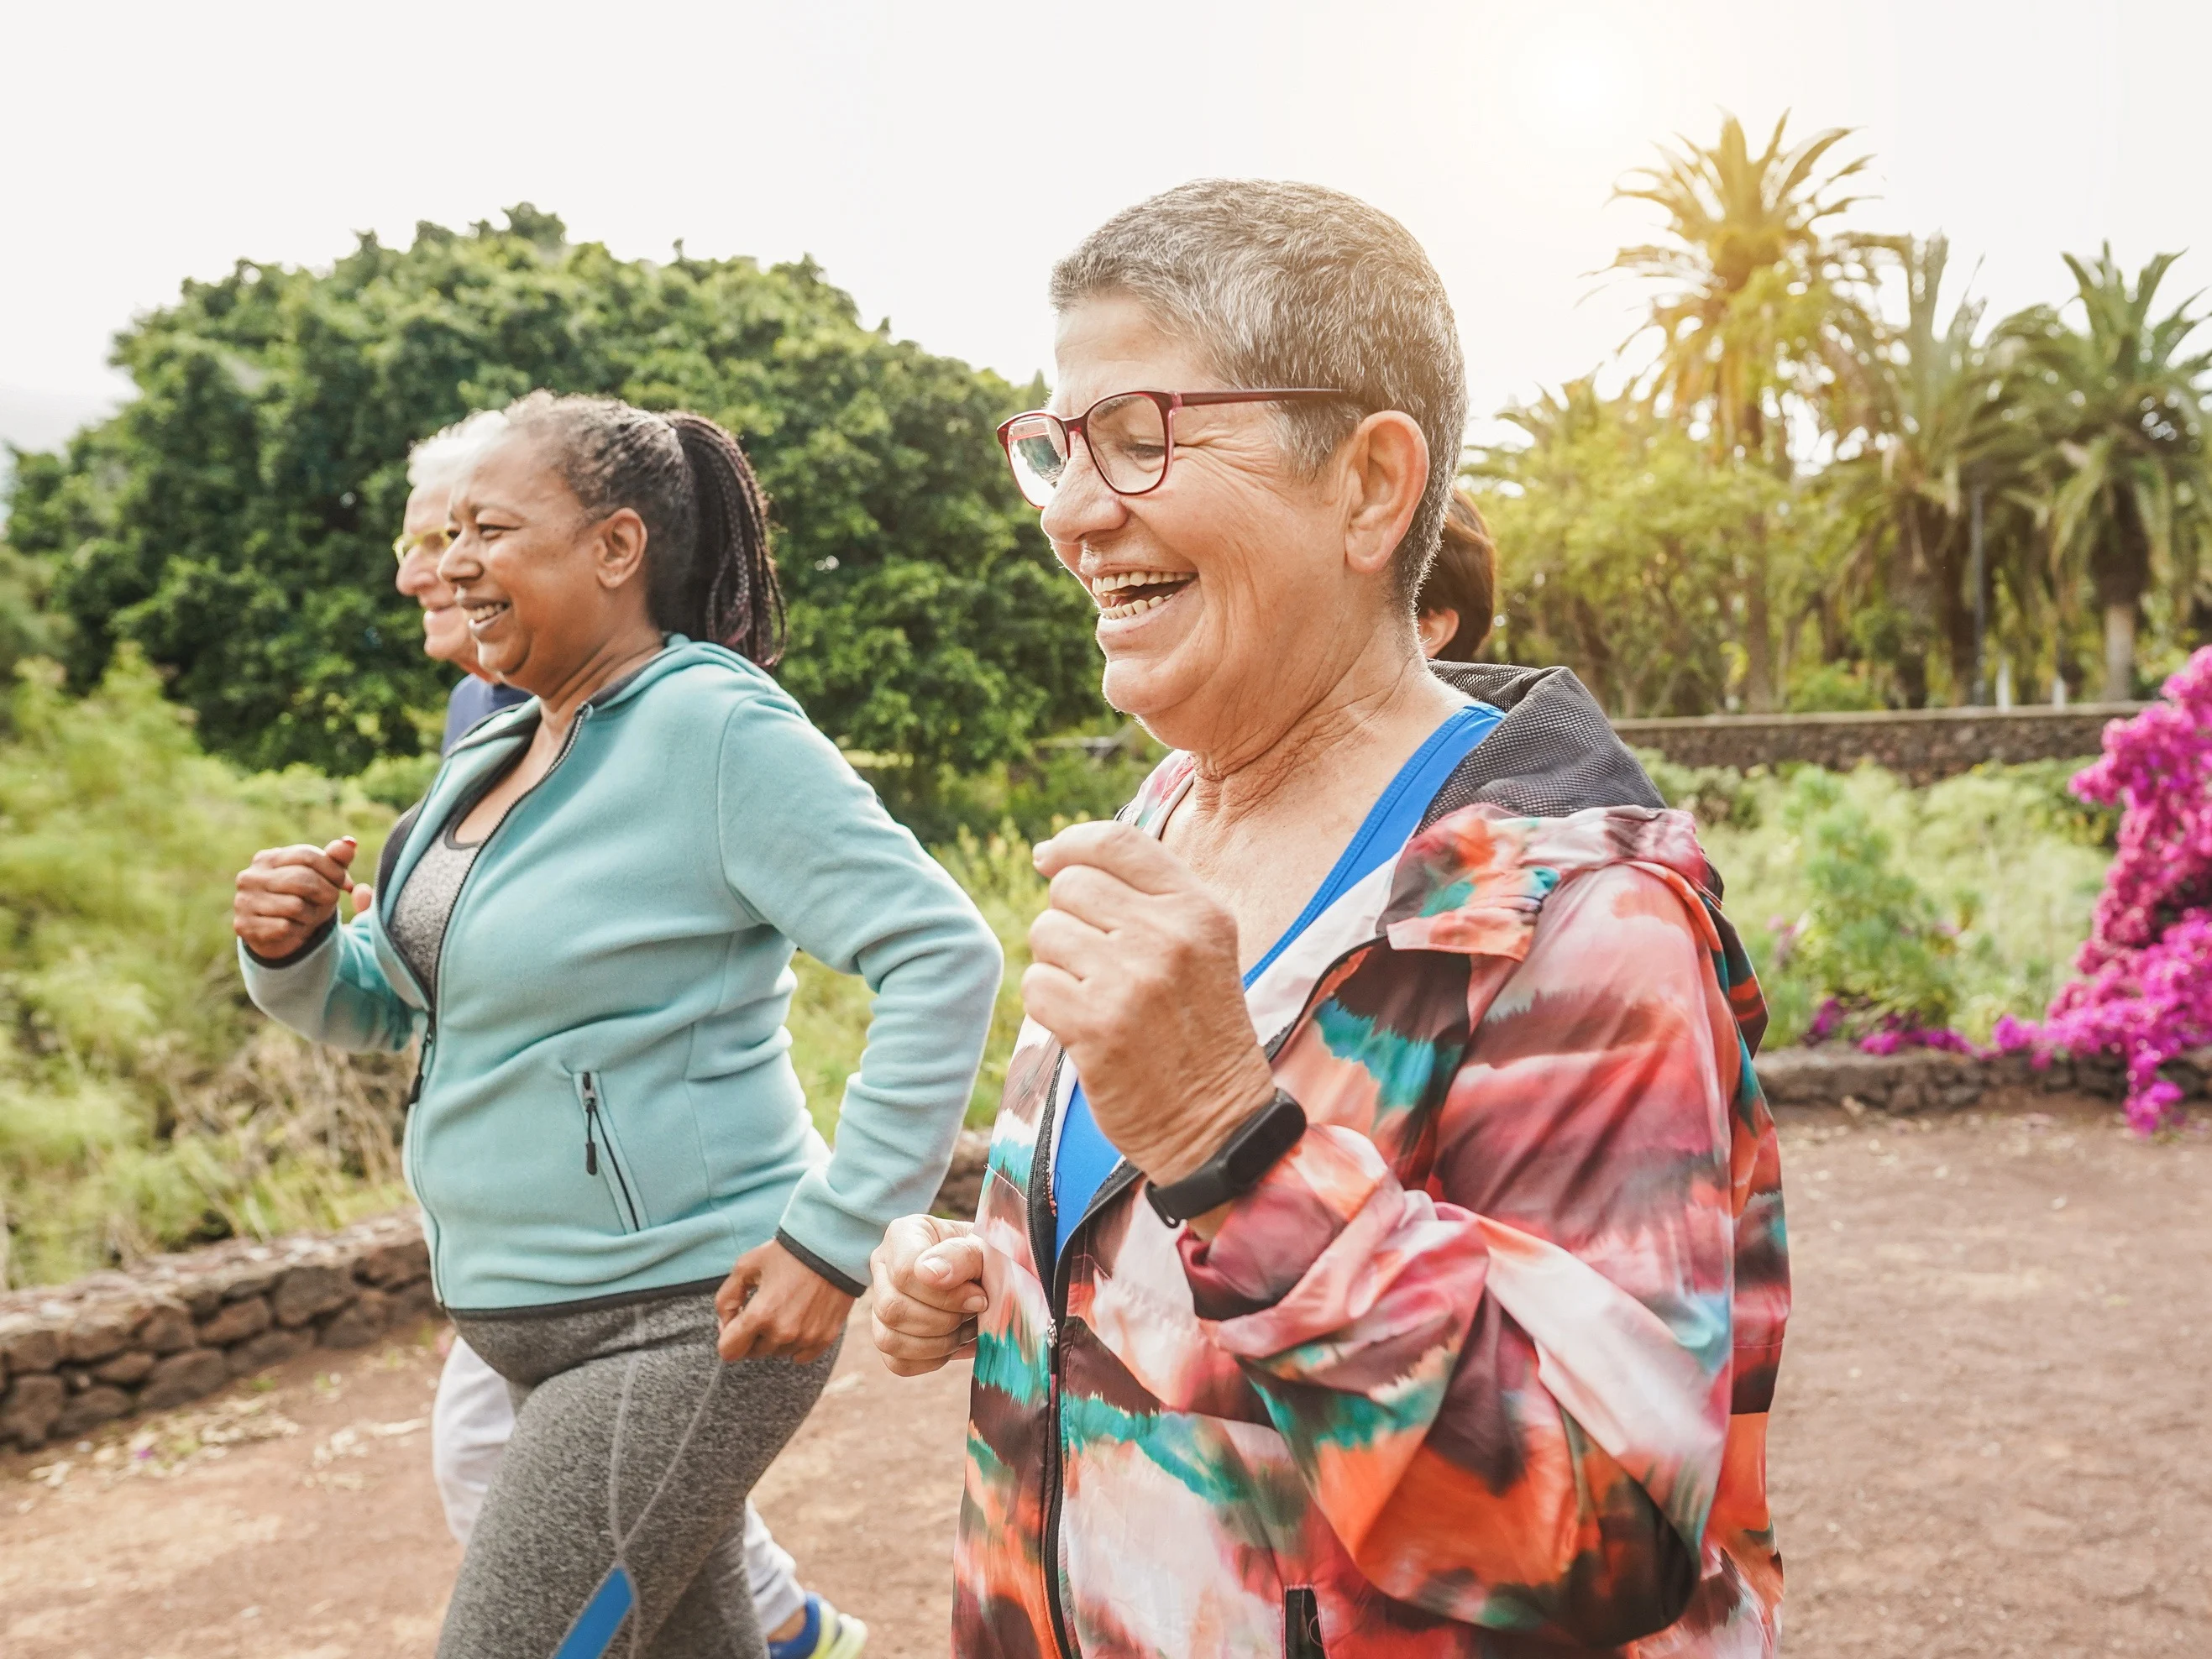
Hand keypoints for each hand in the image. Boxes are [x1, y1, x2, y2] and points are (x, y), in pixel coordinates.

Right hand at [234, 837, 358, 960]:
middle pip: (303, 879)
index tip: (346, 885)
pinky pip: (285, 927)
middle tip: (330, 902)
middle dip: (326, 893)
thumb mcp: (323, 877)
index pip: (307, 855)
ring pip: (296, 906)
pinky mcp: (245, 926)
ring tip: (309, 915)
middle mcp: (250, 877)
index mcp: (268, 858)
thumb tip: (350, 842)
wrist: (279, 933)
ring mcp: (244, 901)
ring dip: (312, 914)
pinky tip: (295, 929)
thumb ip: (337, 859)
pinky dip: (298, 930)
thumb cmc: (305, 898)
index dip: (334, 870)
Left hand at [716, 1239, 855, 1365]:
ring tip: (784, 1309)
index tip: (737, 1321)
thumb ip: (726, 1299)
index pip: (729, 1351)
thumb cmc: (786, 1253)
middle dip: (753, 1335)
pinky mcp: (825, 1337)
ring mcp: (806, 1337)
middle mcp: (782, 1333)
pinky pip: (801, 1355)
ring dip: (775, 1338)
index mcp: (759, 1315)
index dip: (728, 1337)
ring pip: (778, 1353)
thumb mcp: (746, 1267)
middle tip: (764, 1308)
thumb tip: (725, 1327)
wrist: (831, 1246)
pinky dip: (796, 1344)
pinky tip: (799, 1320)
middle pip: (754, 1353)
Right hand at [869, 1215, 986, 1376]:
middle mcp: (882, 1267)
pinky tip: (957, 1343)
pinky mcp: (889, 1336)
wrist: (990, 1272)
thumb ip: (961, 1255)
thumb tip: (929, 1274)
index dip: (944, 1294)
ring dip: (939, 1342)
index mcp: (903, 1235)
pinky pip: (898, 1362)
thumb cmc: (987, 1254)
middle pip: (893, 1308)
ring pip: (890, 1339)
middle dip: (944, 1319)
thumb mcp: (983, 1246)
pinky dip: (933, 1359)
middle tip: (977, 1311)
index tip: (979, 1296)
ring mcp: (880, 1302)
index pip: (904, 1272)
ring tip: (968, 1327)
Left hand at [1024, 821, 1276, 1184]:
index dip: (1071, 843)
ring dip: (1056, 966)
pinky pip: (1036, 985)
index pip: (1118, 841)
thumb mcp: (1200, 949)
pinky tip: (1083, 1028)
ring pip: (1046, 934)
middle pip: (1070, 886)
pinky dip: (1048, 1007)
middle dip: (1067, 920)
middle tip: (1094, 965)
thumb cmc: (1197, 1032)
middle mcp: (1168, 936)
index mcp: (1199, 910)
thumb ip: (1145, 897)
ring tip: (1095, 998)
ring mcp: (1132, 981)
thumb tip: (1050, 855)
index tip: (1049, 858)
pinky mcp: (1098, 1027)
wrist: (1218, 1126)